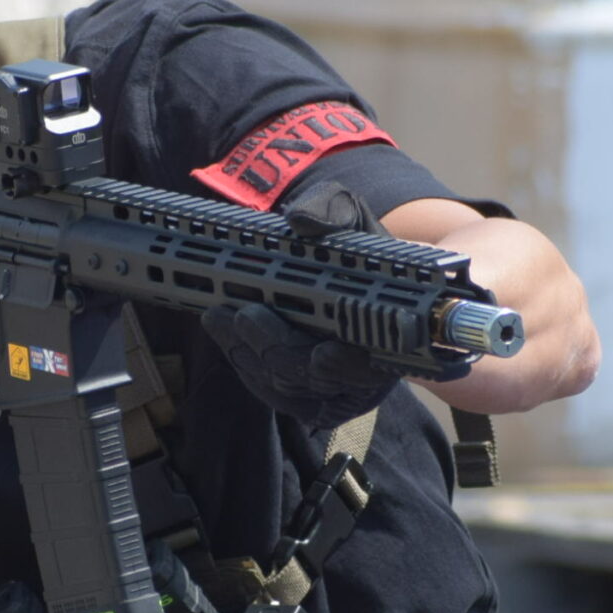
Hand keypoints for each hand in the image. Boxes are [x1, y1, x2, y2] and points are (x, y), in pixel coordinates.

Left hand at [199, 182, 424, 428]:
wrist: (360, 286)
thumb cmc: (359, 252)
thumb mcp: (353, 220)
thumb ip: (334, 211)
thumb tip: (302, 220)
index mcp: (394, 335)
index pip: (373, 362)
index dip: (347, 364)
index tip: (324, 354)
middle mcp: (368, 373)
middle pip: (319, 377)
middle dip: (279, 346)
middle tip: (244, 314)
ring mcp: (334, 392)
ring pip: (287, 385)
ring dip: (249, 350)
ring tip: (217, 315)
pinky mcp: (305, 401)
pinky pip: (270, 388)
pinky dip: (242, 359)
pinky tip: (222, 330)